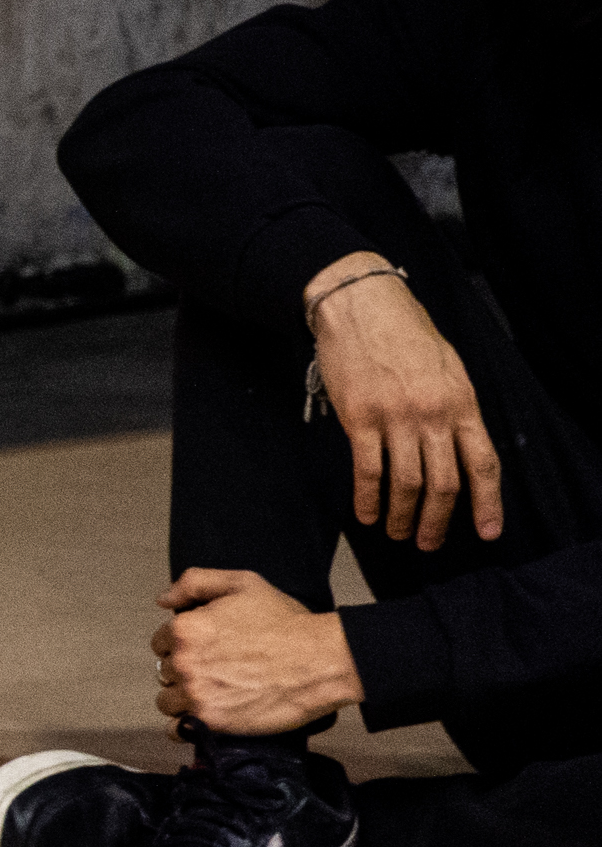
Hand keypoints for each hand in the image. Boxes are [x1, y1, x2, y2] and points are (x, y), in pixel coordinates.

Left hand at [154, 567, 362, 734]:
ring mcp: (197, 694)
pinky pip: (179, 729)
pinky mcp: (214, 721)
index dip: (182, 645)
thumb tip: (164, 599)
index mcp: (186, 629)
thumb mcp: (242, 584)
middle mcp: (185, 662)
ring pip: (168, 700)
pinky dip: (186, 727)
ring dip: (184, 698)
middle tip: (215, 670)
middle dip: (186, 670)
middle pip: (166, 671)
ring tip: (212, 694)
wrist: (322, 661)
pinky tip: (201, 718)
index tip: (203, 650)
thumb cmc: (288, 625)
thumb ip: (195, 583)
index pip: (162, 641)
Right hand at [307, 267, 498, 547]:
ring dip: (402, 515)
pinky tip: (366, 512)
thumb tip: (456, 449)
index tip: (487, 531)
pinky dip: (367, 497)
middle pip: (443, 482)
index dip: (488, 502)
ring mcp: (395, 416)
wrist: (361, 304)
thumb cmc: (405, 333)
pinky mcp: (359, 416)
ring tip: (397, 532)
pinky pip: (367, 468)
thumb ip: (455, 409)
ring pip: (406, 482)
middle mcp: (432, 414)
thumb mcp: (448, 369)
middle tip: (428, 542)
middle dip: (438, 521)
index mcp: (461, 403)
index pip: (483, 463)